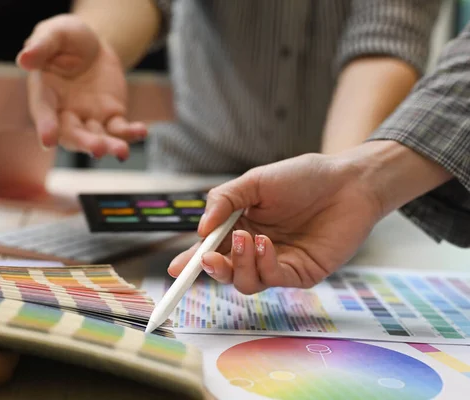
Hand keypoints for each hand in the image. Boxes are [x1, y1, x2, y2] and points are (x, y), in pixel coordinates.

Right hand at [17, 15, 146, 159]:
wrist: (94, 45)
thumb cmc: (66, 39)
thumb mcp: (54, 33)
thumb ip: (41, 46)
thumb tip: (24, 59)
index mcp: (44, 94)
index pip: (43, 113)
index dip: (45, 127)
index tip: (48, 140)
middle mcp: (64, 112)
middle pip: (72, 133)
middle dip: (85, 143)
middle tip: (97, 149)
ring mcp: (89, 118)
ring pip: (97, 137)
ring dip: (109, 145)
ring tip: (122, 151)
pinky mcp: (111, 116)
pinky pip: (120, 128)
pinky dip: (130, 133)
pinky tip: (142, 131)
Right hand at [168, 153, 383, 292]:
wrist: (347, 181)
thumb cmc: (302, 177)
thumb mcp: (254, 182)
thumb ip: (223, 201)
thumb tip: (201, 229)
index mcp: (240, 227)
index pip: (211, 249)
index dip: (191, 261)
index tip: (175, 270)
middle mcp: (255, 249)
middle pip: (223, 272)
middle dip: (210, 269)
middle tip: (207, 257)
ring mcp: (276, 263)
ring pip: (244, 282)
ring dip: (238, 264)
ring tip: (246, 238)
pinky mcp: (299, 273)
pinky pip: (272, 278)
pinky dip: (263, 263)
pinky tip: (266, 243)